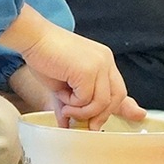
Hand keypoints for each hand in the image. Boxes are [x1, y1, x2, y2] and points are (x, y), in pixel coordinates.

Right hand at [16, 23, 143, 127]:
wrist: (33, 38)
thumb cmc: (44, 57)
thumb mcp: (63, 86)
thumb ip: (71, 104)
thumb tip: (68, 125)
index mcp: (103, 61)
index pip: (119, 88)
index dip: (122, 107)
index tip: (130, 118)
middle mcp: (106, 61)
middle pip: (116, 98)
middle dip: (99, 115)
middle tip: (82, 123)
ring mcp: (99, 64)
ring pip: (102, 102)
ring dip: (81, 111)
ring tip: (65, 104)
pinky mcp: (89, 70)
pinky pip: (86, 100)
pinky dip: (72, 103)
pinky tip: (61, 92)